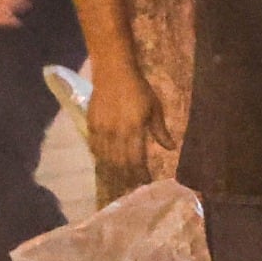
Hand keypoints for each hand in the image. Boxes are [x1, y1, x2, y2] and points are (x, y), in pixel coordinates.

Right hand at [86, 64, 170, 189]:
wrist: (113, 73)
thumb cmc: (139, 89)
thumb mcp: (154, 108)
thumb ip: (160, 130)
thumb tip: (170, 148)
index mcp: (134, 129)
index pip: (136, 159)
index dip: (140, 173)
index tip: (146, 182)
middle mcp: (116, 133)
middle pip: (119, 162)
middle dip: (126, 176)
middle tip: (131, 187)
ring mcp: (101, 129)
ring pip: (104, 157)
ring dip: (111, 170)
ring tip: (116, 181)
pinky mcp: (91, 124)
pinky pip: (93, 146)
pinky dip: (99, 157)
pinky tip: (103, 163)